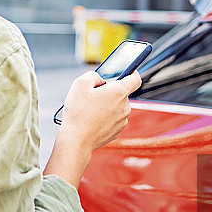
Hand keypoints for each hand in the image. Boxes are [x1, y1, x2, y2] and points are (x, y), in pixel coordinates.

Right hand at [43, 71, 141, 186]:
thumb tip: (100, 80)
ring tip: (89, 110)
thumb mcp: (80, 84)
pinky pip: (113, 119)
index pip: (135, 78)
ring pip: (117, 107)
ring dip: (107, 105)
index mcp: (119, 92)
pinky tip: (92, 121)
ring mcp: (122, 121)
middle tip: (93, 95)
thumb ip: (93, 75)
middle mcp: (125, 106)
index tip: (129, 71)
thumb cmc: (78, 112)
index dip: (132, 72)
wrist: (76, 140)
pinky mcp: (117, 132)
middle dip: (109, 91)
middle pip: (121, 93)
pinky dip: (105, 118)